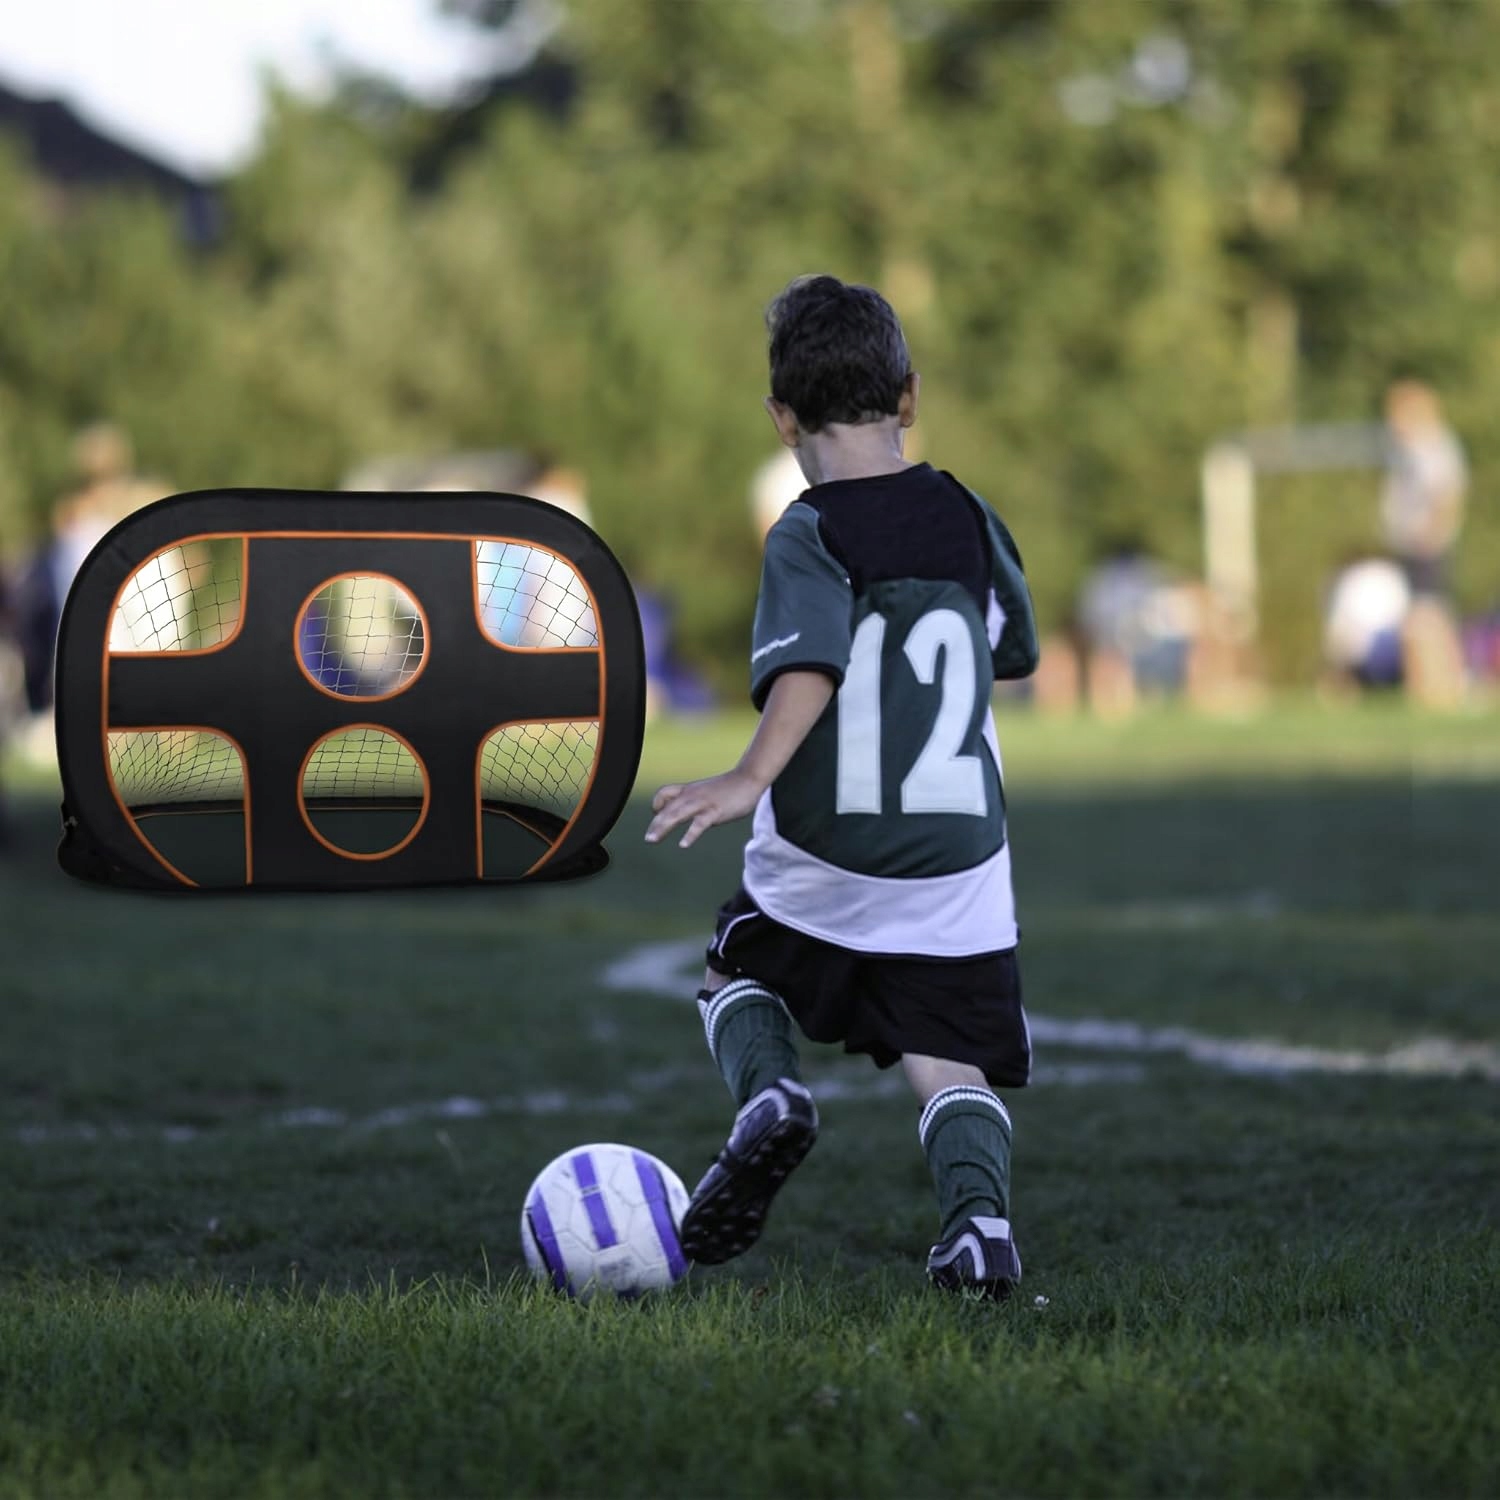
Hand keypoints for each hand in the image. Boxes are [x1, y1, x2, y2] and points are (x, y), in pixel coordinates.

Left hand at [644, 769, 763, 848]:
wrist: (748, 778)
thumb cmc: (729, 787)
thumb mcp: (706, 791)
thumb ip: (694, 799)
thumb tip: (685, 810)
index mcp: (690, 790)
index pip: (665, 793)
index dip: (657, 804)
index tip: (656, 815)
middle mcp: (692, 795)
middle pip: (667, 809)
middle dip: (655, 824)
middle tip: (648, 839)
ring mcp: (702, 803)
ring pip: (677, 814)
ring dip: (663, 827)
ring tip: (653, 840)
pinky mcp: (714, 811)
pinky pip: (699, 823)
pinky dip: (690, 834)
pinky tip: (683, 844)